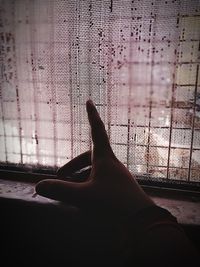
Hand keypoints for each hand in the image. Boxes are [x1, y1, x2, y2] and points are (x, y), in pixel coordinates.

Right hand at [35, 100, 153, 218]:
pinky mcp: (119, 188)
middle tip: (60, 176)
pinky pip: (101, 180)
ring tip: (70, 190)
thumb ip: (61, 191)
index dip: (92, 115)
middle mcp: (112, 164)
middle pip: (89, 156)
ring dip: (80, 177)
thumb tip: (39, 186)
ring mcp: (117, 176)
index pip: (96, 131)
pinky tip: (84, 199)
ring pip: (95, 170)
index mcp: (105, 158)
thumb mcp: (83, 197)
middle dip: (73, 165)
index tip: (89, 101)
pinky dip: (89, 185)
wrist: (142, 220)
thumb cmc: (113, 204)